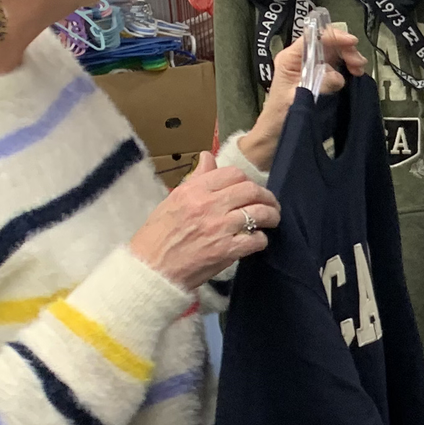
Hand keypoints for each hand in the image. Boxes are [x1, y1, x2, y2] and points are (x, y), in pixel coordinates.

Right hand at [129, 152, 280, 289]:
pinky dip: (262, 239)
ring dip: (271, 216)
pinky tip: (257, 240)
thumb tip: (208, 156)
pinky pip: (257, 239)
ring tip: (272, 220)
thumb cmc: (158, 235)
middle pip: (251, 190)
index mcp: (193, 191)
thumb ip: (196, 179)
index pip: (233, 174)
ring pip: (259, 213)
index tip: (250, 189)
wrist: (151, 268)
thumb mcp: (173, 200)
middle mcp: (208, 205)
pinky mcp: (227, 250)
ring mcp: (219, 228)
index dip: (247, 180)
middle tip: (270, 203)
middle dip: (266, 196)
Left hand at [235, 24, 364, 169]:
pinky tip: (354, 76)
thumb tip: (339, 76)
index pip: (314, 37)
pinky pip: (336, 67)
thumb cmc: (280, 117)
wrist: (274, 136)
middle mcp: (300, 59)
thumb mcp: (298, 100)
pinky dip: (348, 69)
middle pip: (328, 43)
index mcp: (290, 58)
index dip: (334, 36)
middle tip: (358, 65)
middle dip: (346, 49)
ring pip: (335, 54)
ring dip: (349, 59)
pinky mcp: (318, 78)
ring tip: (358, 71)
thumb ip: (318, 84)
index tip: (352, 44)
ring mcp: (310, 68)